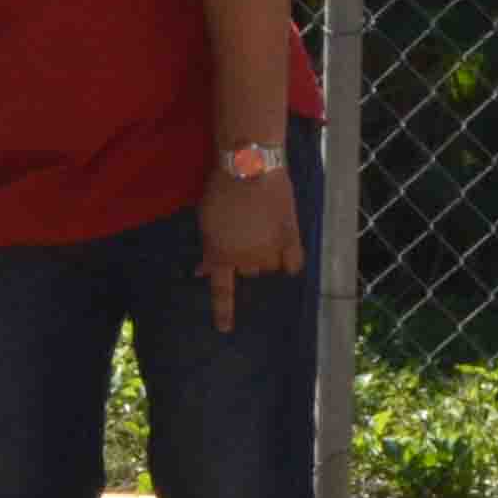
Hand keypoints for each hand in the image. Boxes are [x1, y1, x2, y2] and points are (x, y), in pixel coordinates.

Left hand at [195, 159, 303, 332]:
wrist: (250, 166)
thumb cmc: (220, 191)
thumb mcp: (205, 222)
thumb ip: (209, 250)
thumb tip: (202, 271)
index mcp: (222, 256)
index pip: (222, 291)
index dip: (223, 312)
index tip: (225, 330)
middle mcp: (247, 259)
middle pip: (249, 271)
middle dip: (244, 259)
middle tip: (243, 233)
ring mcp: (271, 250)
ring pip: (270, 266)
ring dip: (266, 256)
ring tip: (262, 229)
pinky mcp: (291, 237)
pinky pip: (294, 262)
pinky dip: (291, 263)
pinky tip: (288, 256)